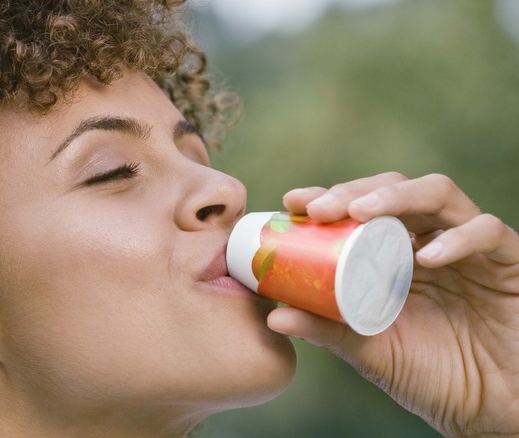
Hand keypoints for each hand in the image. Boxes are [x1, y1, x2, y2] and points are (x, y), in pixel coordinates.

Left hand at [269, 172, 518, 436]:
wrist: (488, 409)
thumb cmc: (429, 374)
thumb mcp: (368, 350)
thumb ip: (326, 330)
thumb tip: (272, 317)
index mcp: (392, 253)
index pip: (360, 208)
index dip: (328, 196)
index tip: (293, 201)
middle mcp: (427, 240)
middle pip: (393, 188)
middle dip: (354, 191)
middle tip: (321, 207)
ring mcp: (467, 247)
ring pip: (438, 193)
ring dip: (396, 196)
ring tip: (361, 212)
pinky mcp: (507, 261)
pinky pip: (488, 231)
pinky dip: (457, 238)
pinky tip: (428, 257)